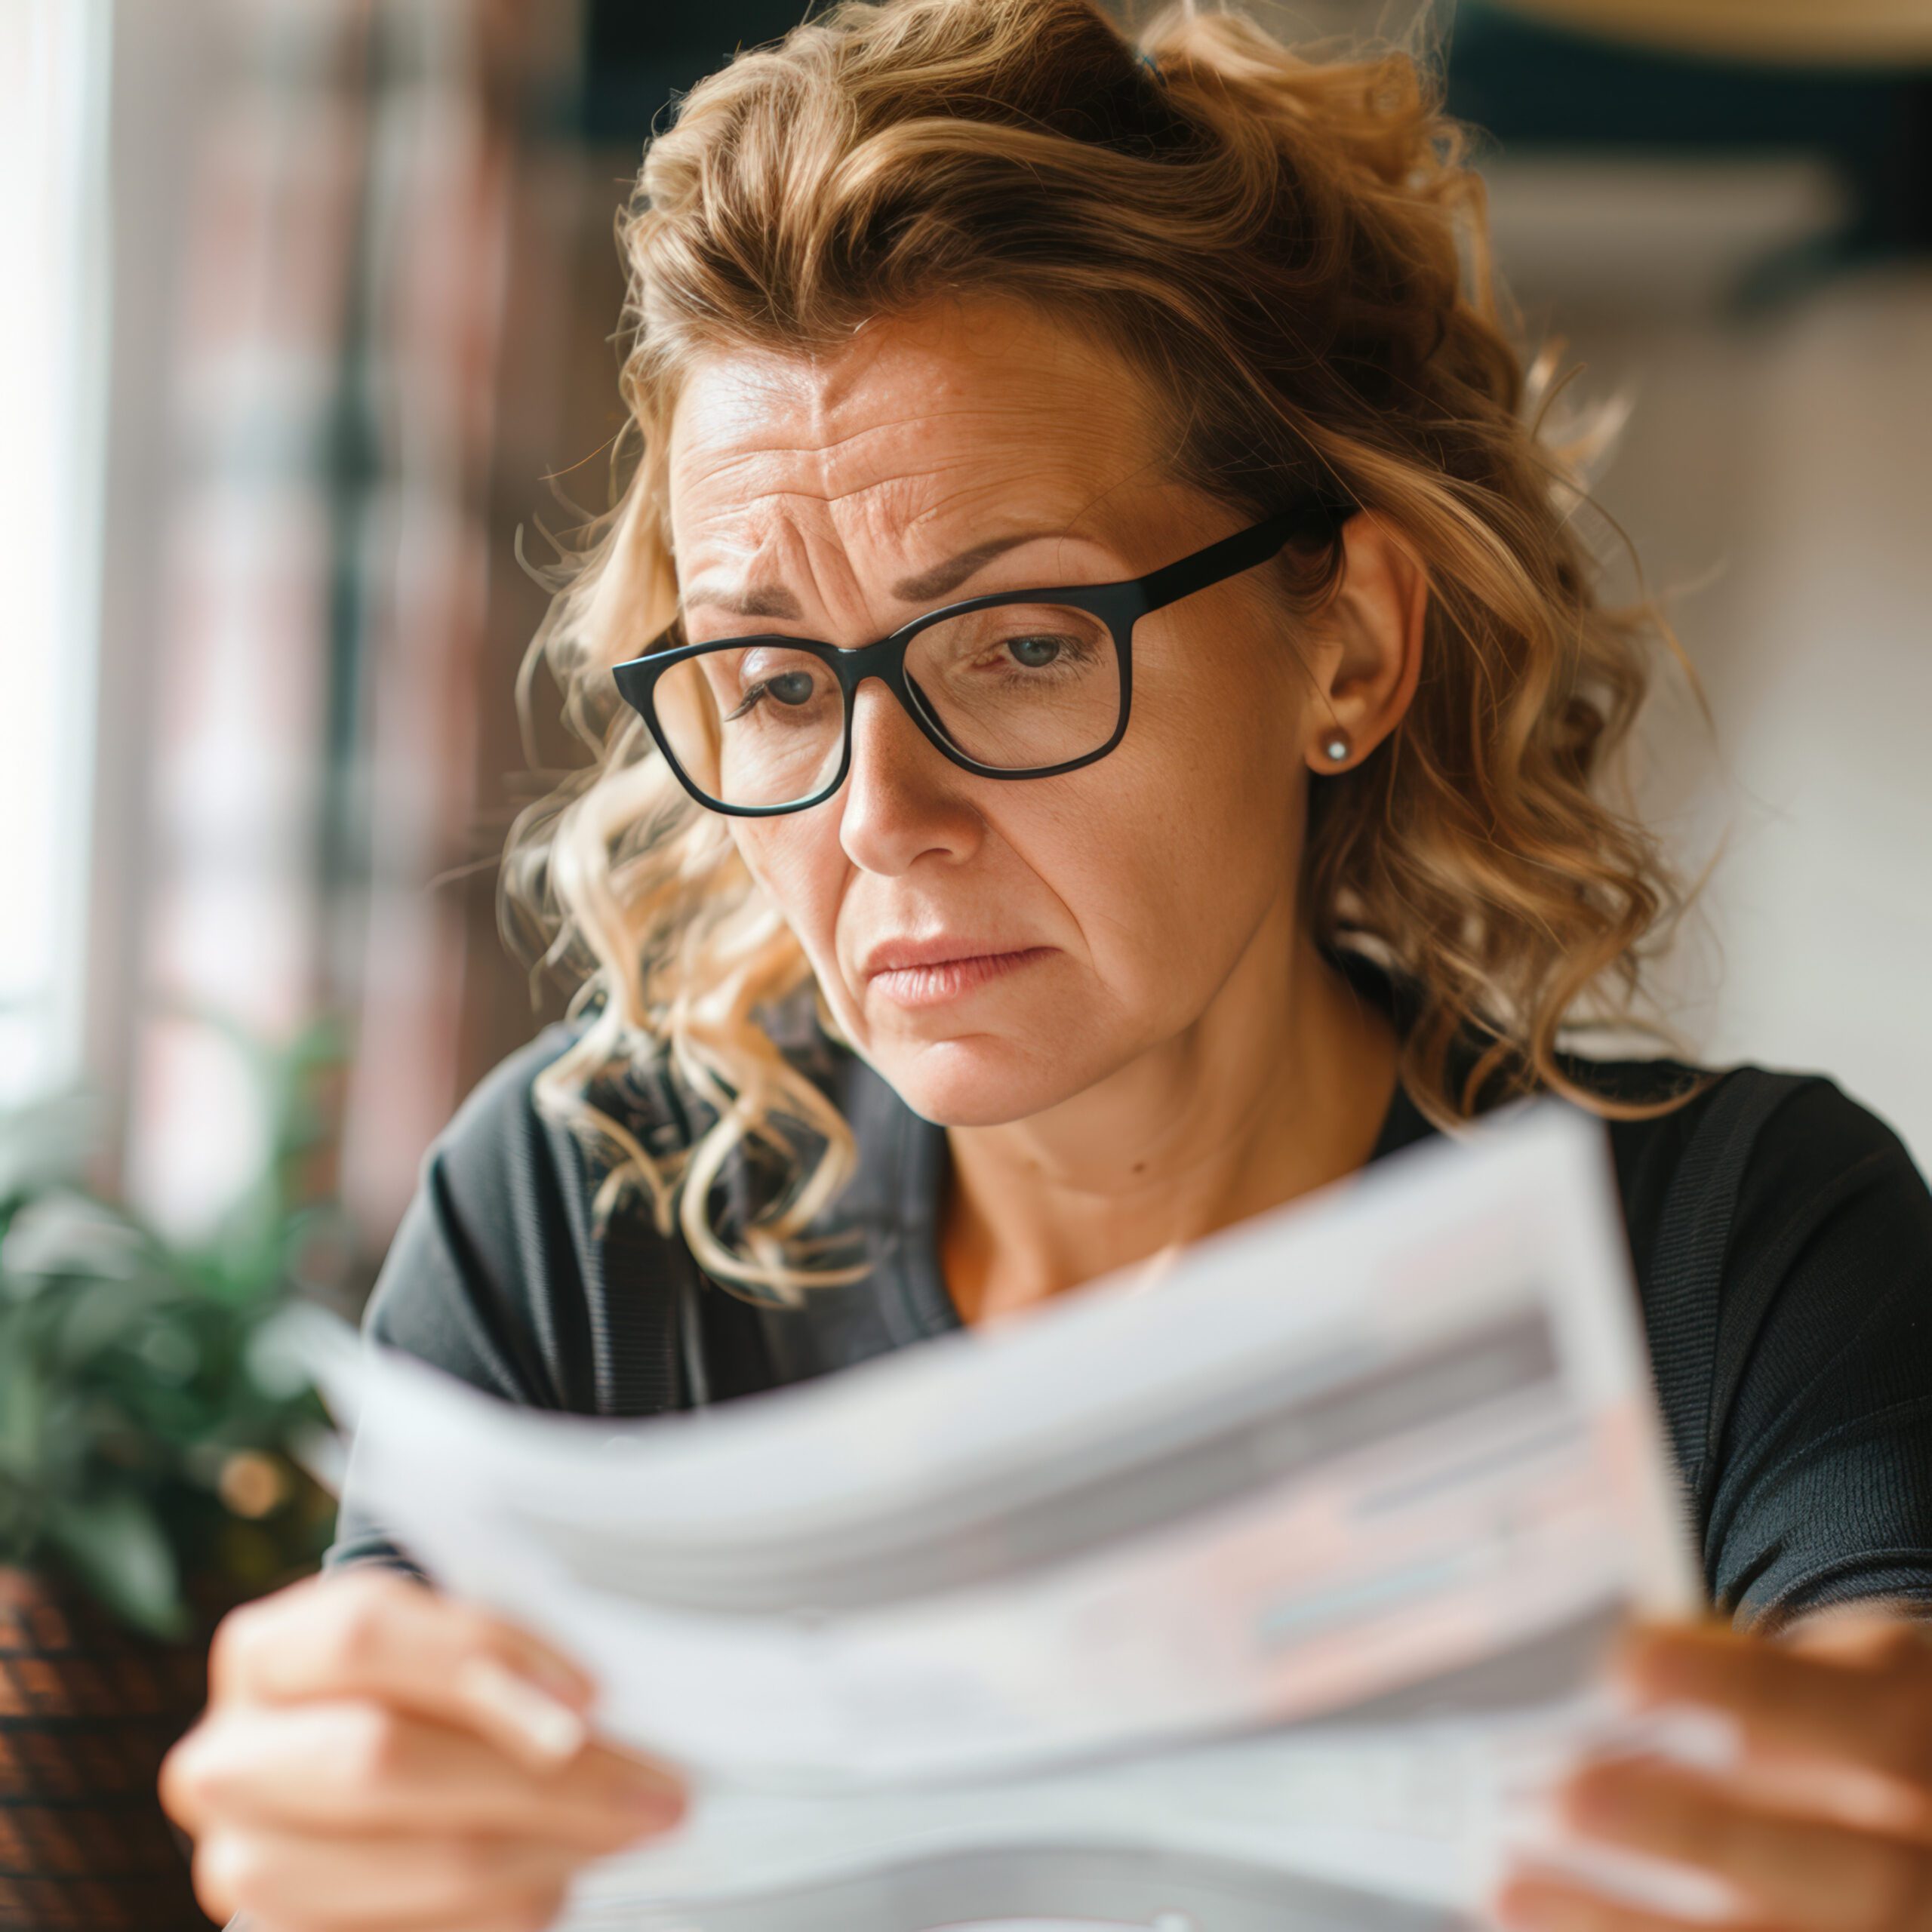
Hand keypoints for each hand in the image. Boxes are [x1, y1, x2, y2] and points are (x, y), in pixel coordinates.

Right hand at [160, 1568, 686, 1931]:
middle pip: (383, 1758)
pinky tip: (564, 1880)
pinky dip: (508, 1911)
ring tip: (632, 1831)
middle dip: (542, 1776)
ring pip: (415, 1861)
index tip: (592, 1692)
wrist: (373, 1769)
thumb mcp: (452, 1642)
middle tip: (659, 1787)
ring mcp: (246, 1865)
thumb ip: (501, 1649)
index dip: (482, 1657)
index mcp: (266, 1651)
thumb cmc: (438, 1690)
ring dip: (546, 1852)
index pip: (362, 1633)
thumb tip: (609, 1691)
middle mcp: (228, 1760)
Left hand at [1494, 1607, 1931, 1930]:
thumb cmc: (1849, 1717)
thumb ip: (1753, 1682)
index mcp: (1920, 1732)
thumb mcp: (1837, 1672)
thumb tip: (1600, 1685)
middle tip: (1568, 1794)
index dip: (1744, 1692)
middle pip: (1841, 1866)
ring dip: (1634, 1929)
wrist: (1927, 1802)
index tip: (1631, 1665)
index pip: (1850, 1717)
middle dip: (1696, 1833)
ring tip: (1513, 1890)